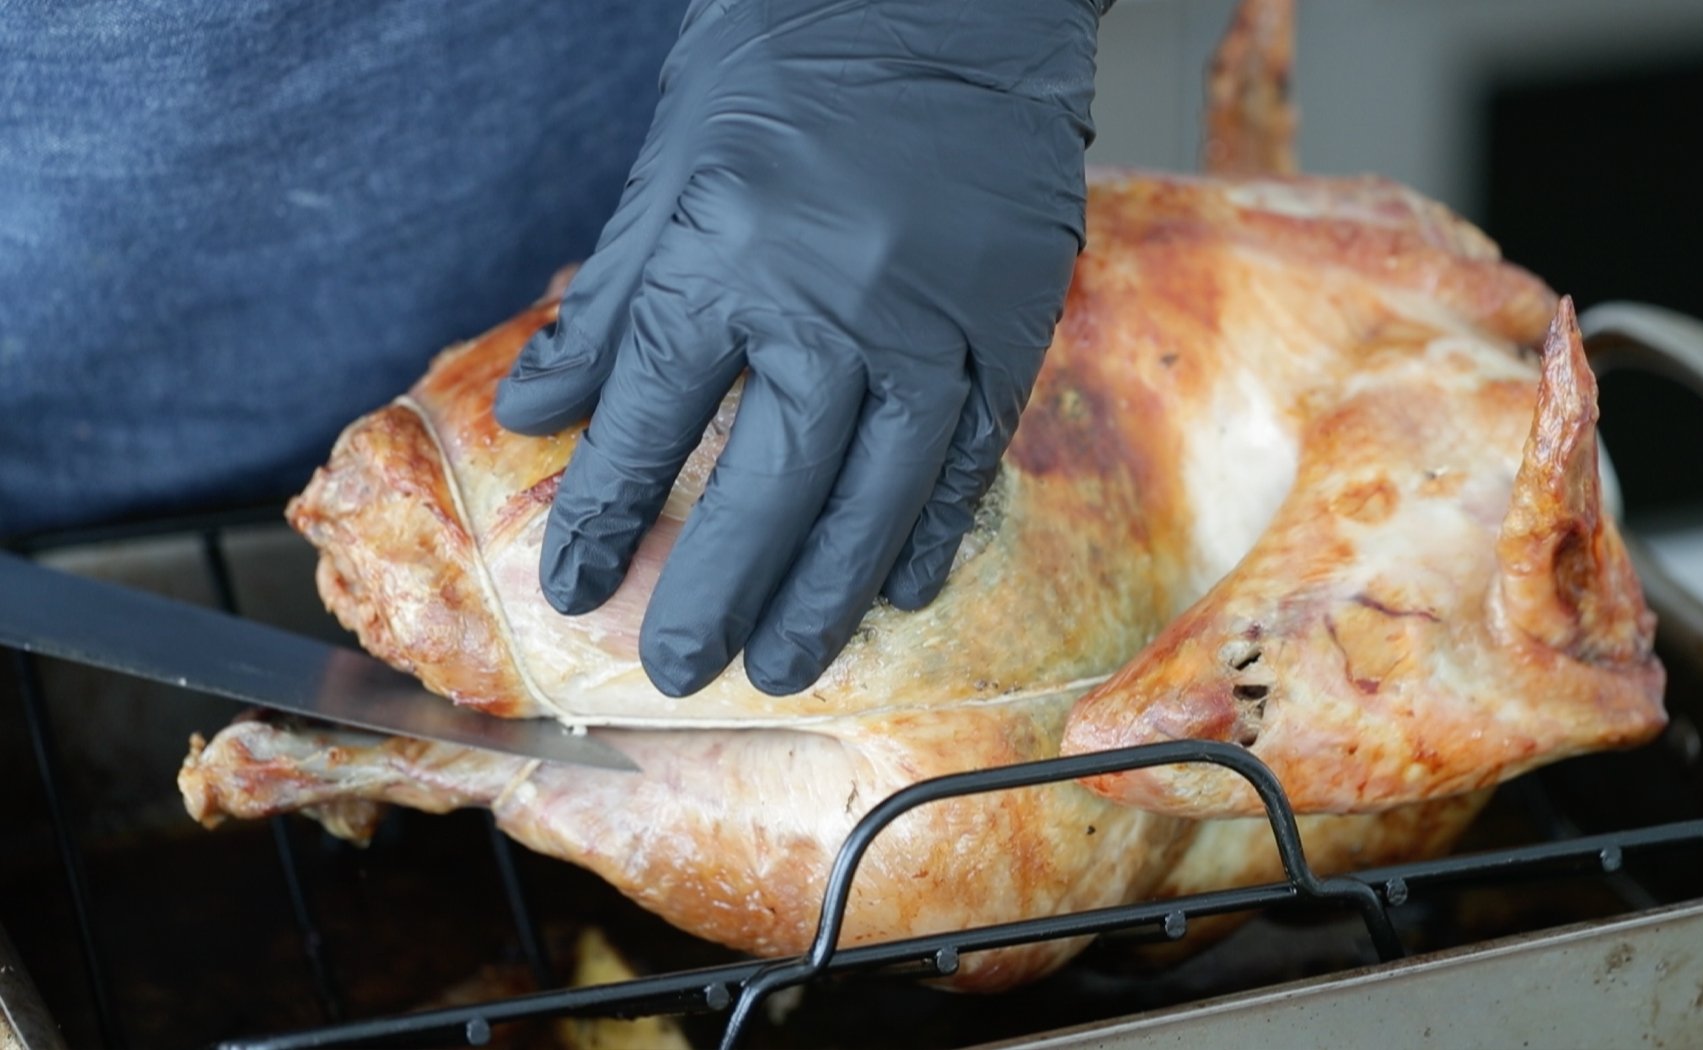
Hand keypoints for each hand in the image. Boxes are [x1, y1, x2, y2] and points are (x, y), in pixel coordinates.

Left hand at [493, 0, 1100, 696]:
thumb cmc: (794, 54)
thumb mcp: (671, 161)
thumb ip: (611, 298)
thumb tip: (537, 407)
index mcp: (725, 255)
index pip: (646, 421)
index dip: (603, 516)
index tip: (574, 589)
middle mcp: (830, 304)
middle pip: (764, 488)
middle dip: (714, 593)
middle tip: (682, 672)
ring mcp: (933, 322)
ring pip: (876, 494)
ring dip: (826, 593)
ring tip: (786, 665)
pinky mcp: (1012, 322)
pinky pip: (973, 455)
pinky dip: (935, 528)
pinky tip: (903, 589)